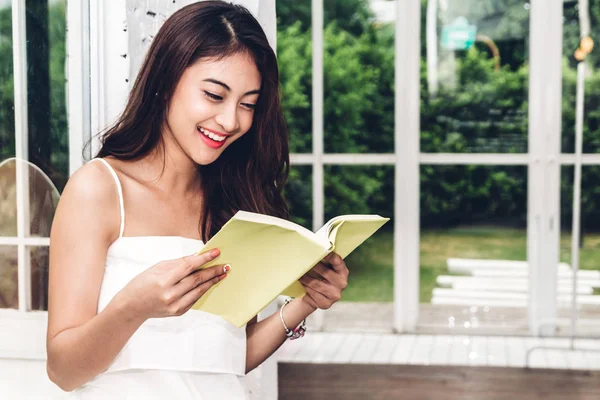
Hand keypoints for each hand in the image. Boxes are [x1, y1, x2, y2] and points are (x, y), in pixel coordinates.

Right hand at [114, 249, 229, 320]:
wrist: (132, 307)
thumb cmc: (142, 284)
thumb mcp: (157, 267)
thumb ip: (178, 263)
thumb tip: (196, 257)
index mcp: (163, 281)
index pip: (189, 266)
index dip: (204, 259)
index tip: (216, 252)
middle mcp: (170, 294)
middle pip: (197, 279)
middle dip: (213, 271)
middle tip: (225, 264)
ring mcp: (175, 305)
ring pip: (199, 290)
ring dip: (212, 281)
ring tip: (222, 273)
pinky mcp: (178, 312)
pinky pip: (194, 299)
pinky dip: (202, 290)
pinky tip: (210, 283)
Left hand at [299, 252, 347, 309]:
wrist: (315, 298)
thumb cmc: (320, 279)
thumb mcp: (325, 270)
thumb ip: (323, 261)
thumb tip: (312, 251)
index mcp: (343, 272)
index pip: (337, 261)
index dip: (330, 255)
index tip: (321, 250)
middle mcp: (342, 283)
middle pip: (326, 272)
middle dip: (313, 267)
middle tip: (303, 262)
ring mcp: (335, 295)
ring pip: (316, 284)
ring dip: (306, 278)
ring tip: (299, 274)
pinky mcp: (326, 303)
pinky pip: (313, 293)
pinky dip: (306, 287)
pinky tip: (302, 284)